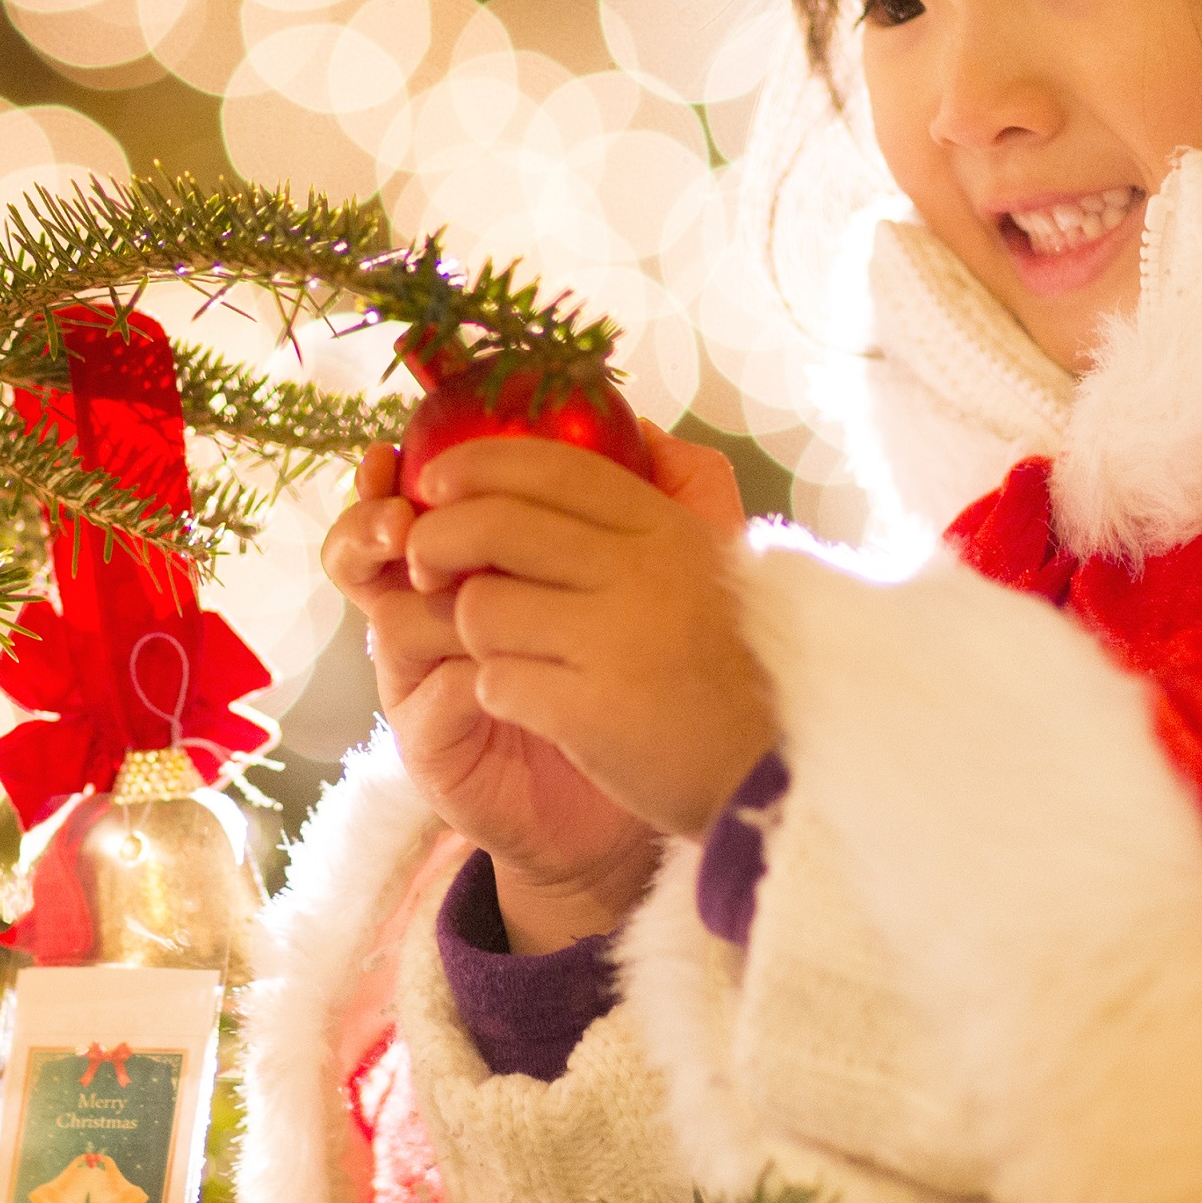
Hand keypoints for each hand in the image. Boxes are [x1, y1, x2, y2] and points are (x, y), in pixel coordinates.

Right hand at [320, 444, 656, 950]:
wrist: (636, 784)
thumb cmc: (625, 672)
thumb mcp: (645, 575)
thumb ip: (648, 497)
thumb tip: (638, 421)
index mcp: (464, 565)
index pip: (402, 503)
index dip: (388, 477)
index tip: (395, 450)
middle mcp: (429, 616)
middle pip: (359, 555)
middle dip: (368, 524)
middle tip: (399, 514)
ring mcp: (423, 682)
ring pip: (390, 621)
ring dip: (419, 599)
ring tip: (442, 583)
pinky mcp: (433, 746)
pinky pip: (429, 699)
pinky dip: (459, 675)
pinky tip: (491, 665)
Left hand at [404, 425, 774, 842]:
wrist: (778, 774)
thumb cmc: (736, 663)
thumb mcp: (720, 561)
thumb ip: (679, 490)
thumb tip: (640, 428)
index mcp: (668, 530)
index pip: (552, 468)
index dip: (478, 463)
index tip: (435, 479)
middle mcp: (642, 574)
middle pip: (494, 526)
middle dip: (436, 539)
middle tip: (423, 565)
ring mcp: (616, 644)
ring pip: (481, 608)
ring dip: (474, 631)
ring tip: (503, 649)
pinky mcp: (592, 713)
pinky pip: (495, 682)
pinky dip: (498, 693)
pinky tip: (531, 703)